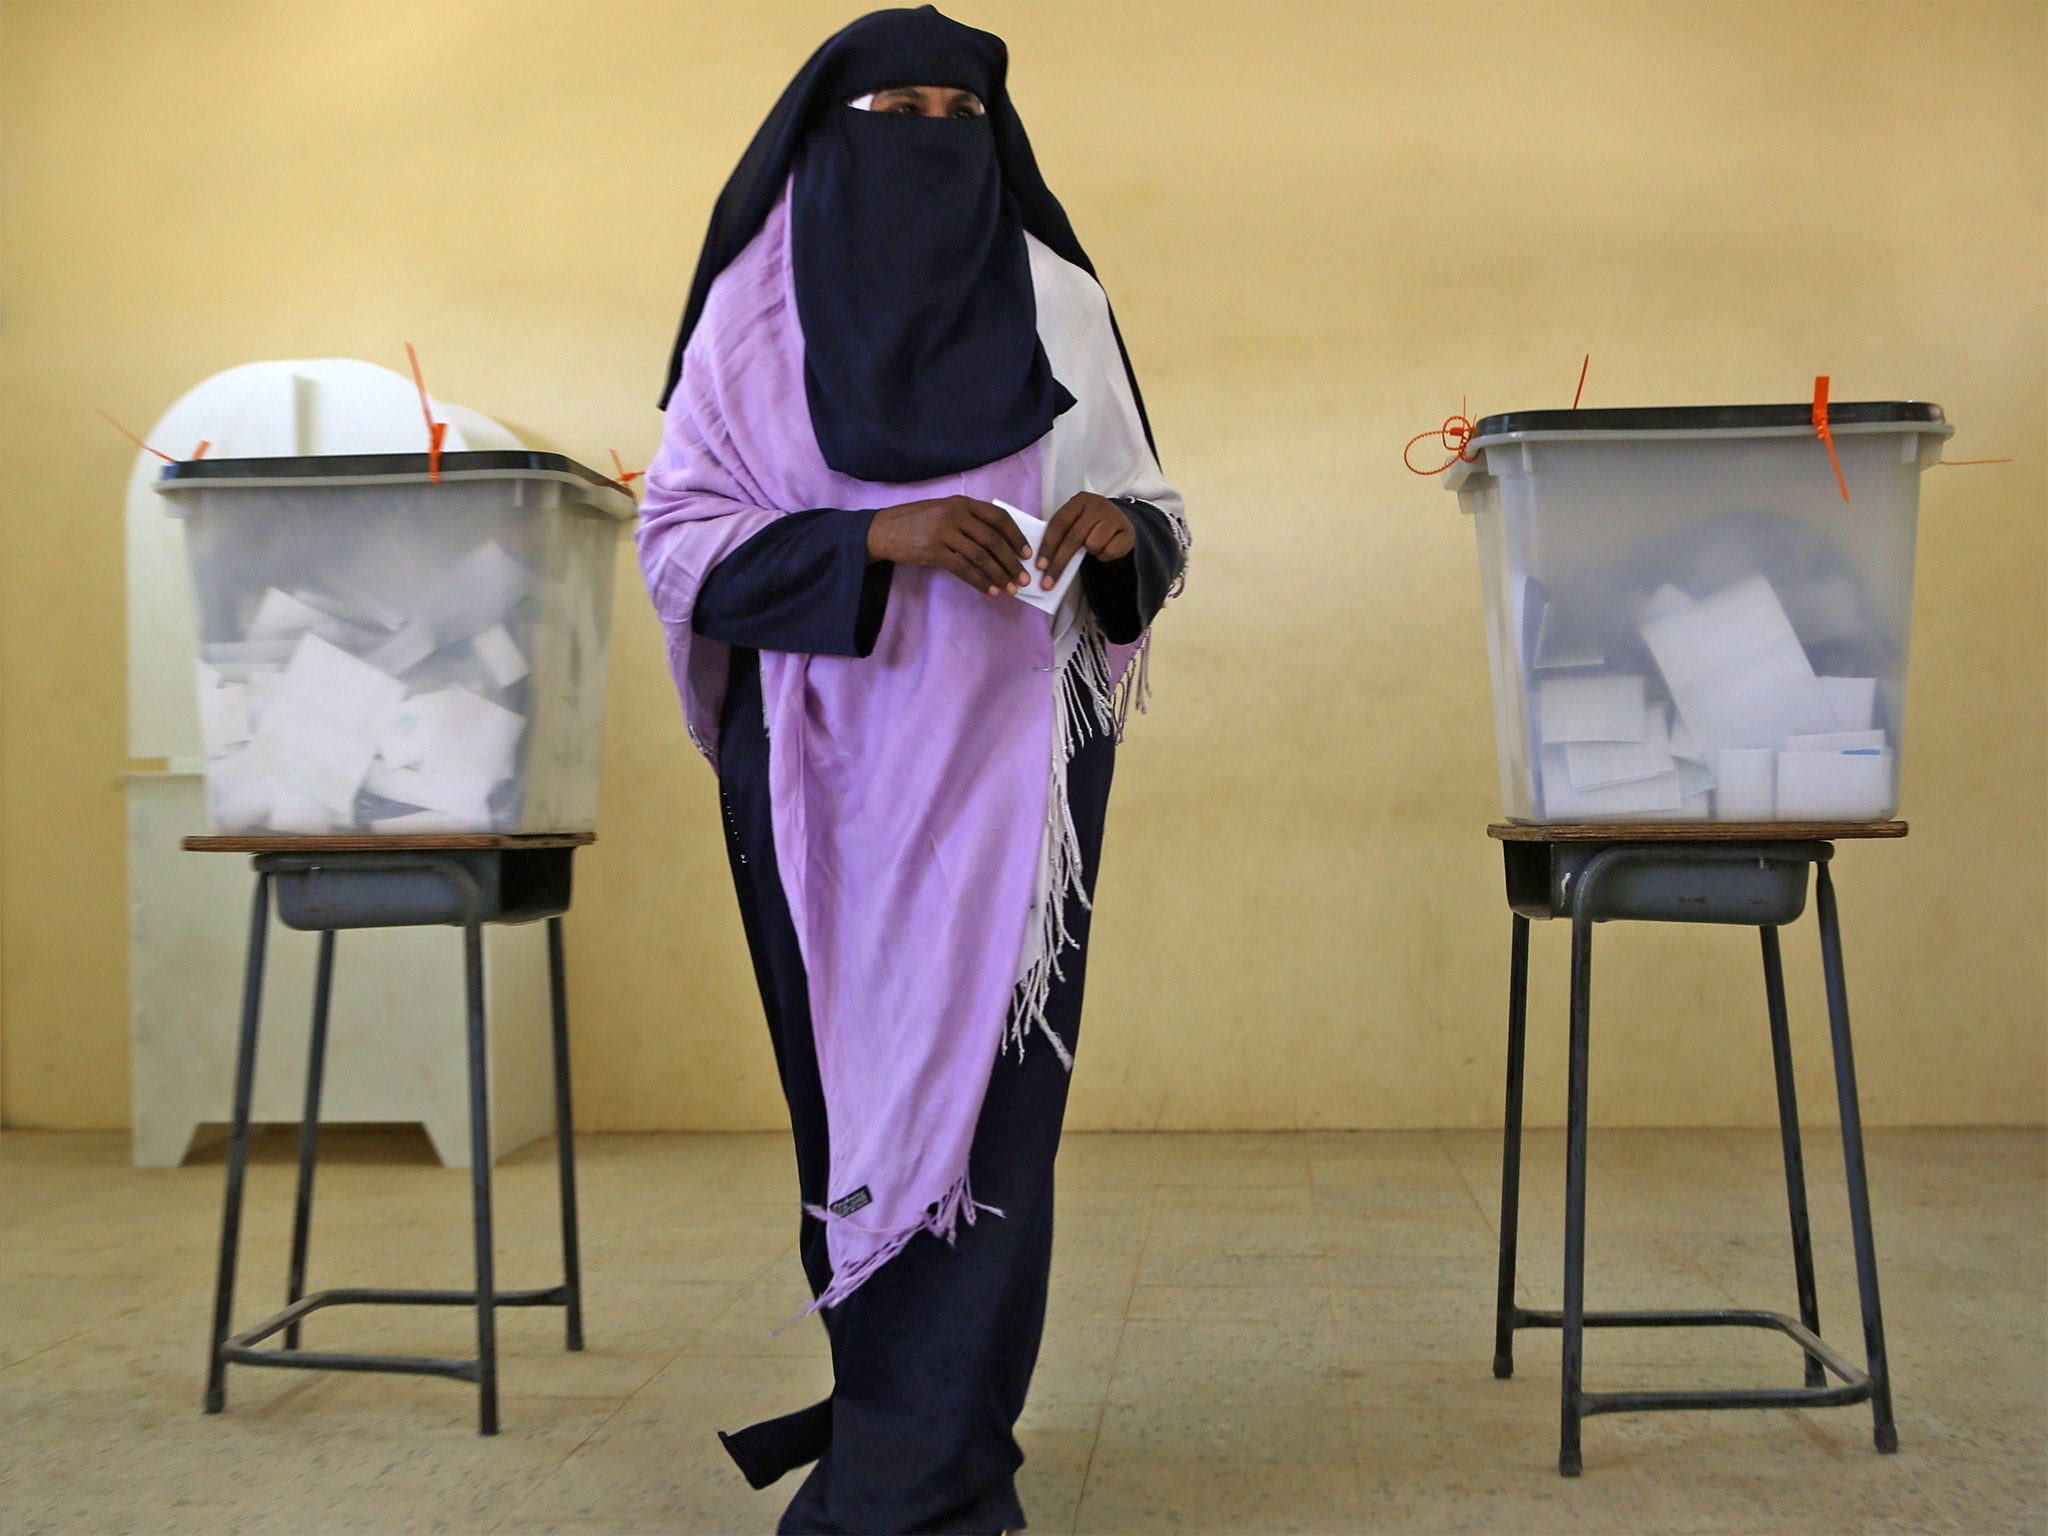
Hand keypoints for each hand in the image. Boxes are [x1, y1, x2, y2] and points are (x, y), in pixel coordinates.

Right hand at [865, 495, 1030, 596]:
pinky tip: (989, 591)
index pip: (998, 517)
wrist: (882, 530)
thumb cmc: (915, 522)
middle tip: (1024, 578)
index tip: (1027, 554)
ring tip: (1010, 589)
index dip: (1016, 536)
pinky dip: (979, 581)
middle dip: (1012, 562)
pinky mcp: (933, 550)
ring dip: (999, 575)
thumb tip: (999, 544)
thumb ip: (968, 520)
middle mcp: (955, 514)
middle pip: (993, 539)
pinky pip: (963, 568)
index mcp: (962, 502)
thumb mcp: (943, 511)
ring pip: (981, 556)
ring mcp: (944, 531)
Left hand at [1035, 493, 1132, 589]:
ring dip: (1090, 552)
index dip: (1048, 546)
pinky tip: (1106, 547)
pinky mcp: (1127, 531)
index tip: (1040, 566)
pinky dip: (1104, 555)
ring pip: (1092, 545)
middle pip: (1073, 538)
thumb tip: (1043, 562)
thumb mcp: (1075, 522)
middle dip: (1059, 563)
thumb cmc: (1091, 525)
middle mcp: (1097, 505)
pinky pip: (1108, 552)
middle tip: (1049, 582)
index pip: (1059, 524)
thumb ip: (1061, 535)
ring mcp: (1114, 517)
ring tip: (1093, 546)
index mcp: (1080, 500)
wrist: (1120, 523)